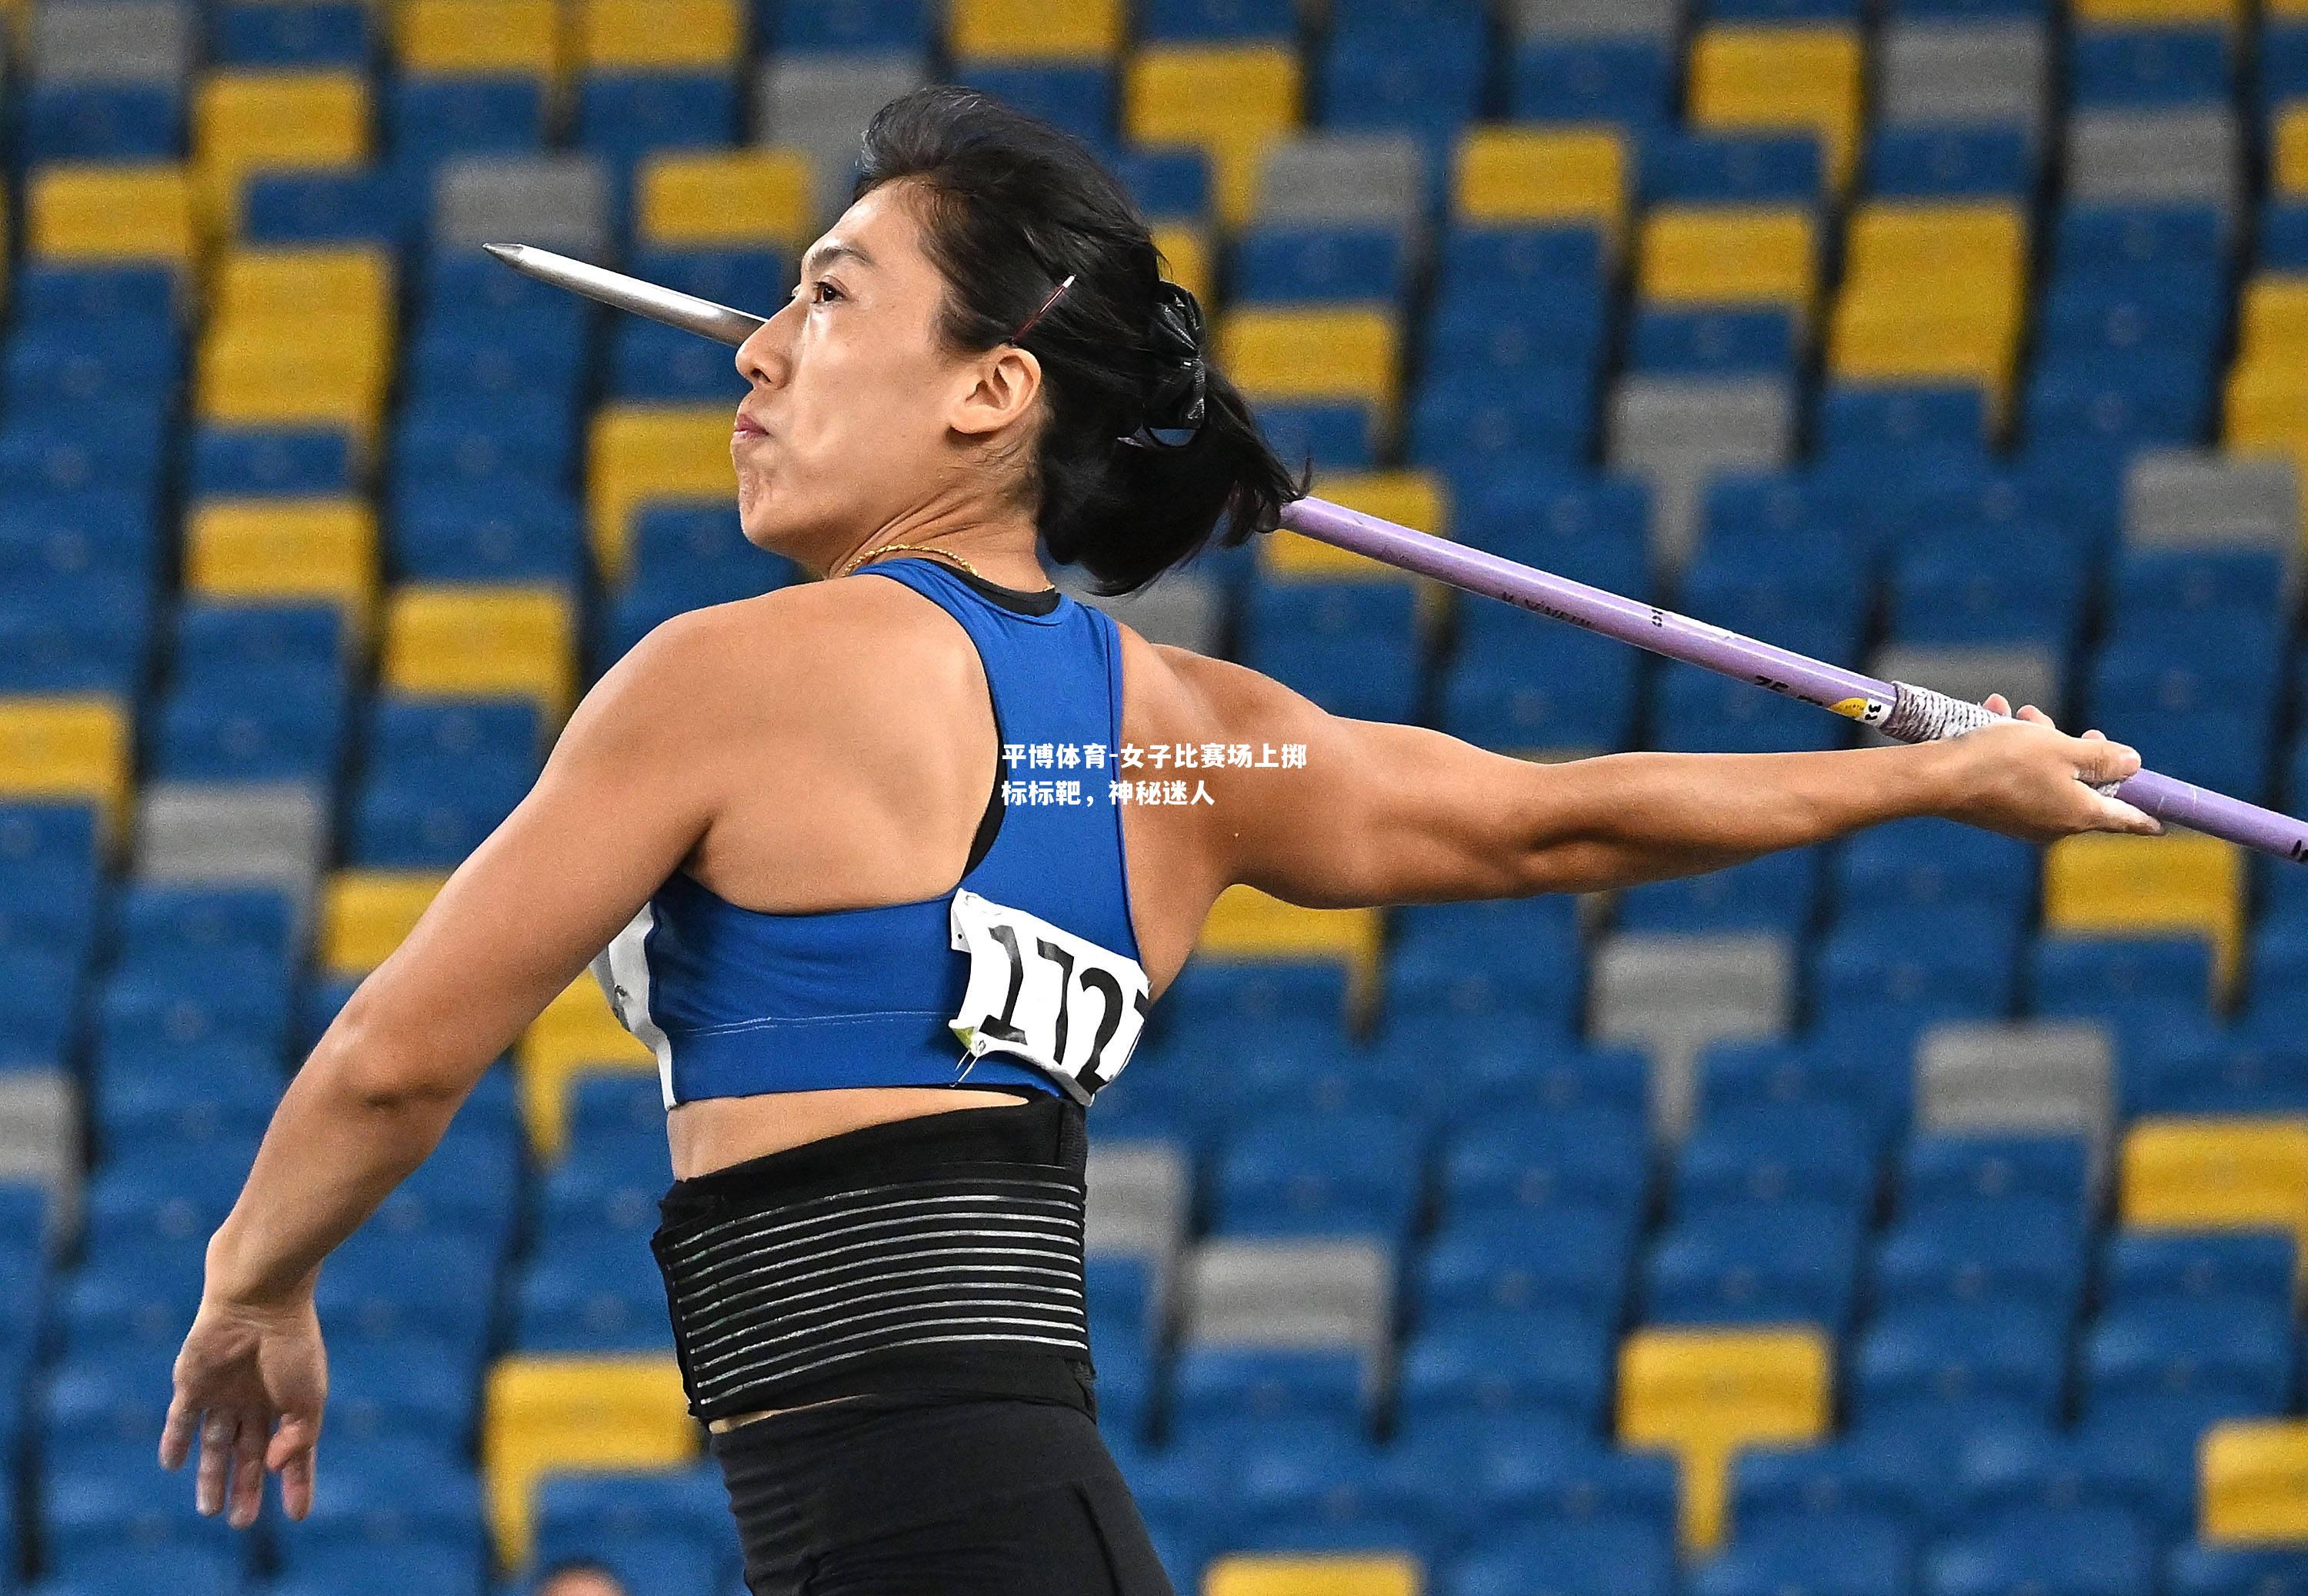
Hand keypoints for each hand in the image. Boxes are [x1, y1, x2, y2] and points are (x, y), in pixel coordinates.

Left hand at [160, 1290, 325, 1527]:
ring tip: (209, 1510)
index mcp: (289, 1403)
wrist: (259, 1301)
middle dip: (247, 1487)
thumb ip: (296, 1440)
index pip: (294, 1452)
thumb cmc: (292, 1348)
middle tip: (241, 1522)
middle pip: (249, 1454)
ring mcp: (223, 1394)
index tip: (297, 1514)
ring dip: (211, 1477)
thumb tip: (272, 1469)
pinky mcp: (192, 1385)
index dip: (297, 1483)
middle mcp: (255, 1402)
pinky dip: (176, 1442)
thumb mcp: (308, 1400)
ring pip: (215, 1444)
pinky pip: (181, 1419)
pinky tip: (174, 1465)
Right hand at [1930, 693, 2161, 842]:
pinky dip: (2014, 754)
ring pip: (2047, 777)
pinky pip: (2019, 781)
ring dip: (2039, 744)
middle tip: (2066, 725)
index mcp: (2079, 814)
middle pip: (2082, 788)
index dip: (2145, 817)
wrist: (1937, 779)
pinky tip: (1995, 720)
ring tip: (2018, 712)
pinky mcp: (1996, 812)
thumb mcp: (2060, 749)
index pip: (2125, 819)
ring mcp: (2023, 821)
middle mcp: (2054, 824)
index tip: (2162, 825)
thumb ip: (2101, 757)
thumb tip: (2133, 763)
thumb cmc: (2004, 760)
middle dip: (2076, 752)